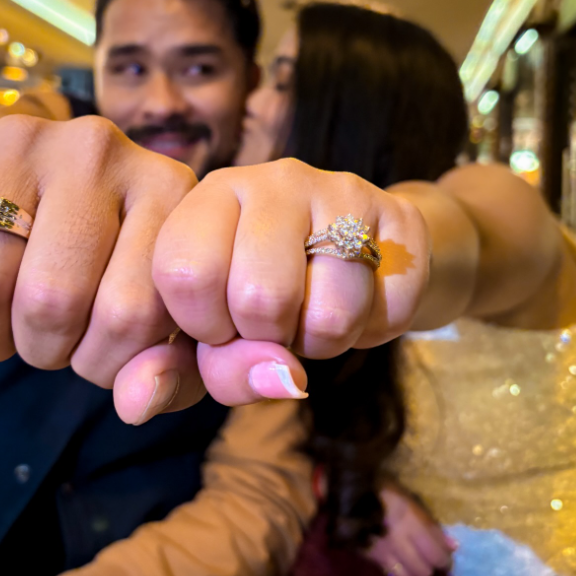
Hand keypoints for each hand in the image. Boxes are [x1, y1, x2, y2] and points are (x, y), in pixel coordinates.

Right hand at [0, 115, 195, 386]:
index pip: (132, 313)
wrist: (45, 190)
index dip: (105, 364)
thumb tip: (136, 404)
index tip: (98, 355)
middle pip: (50, 299)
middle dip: (44, 349)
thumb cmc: (113, 265)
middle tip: (50, 336)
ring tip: (9, 318)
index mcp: (168, 190)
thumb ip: (171, 370)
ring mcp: (21, 141)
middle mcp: (100, 150)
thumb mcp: (162, 318)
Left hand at [114, 158, 428, 418]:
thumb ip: (180, 372)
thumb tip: (207, 394)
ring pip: (329, 312)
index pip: (185, 274)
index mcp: (206, 201)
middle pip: (260, 298)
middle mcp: (269, 181)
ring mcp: (336, 190)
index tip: (220, 327)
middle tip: (275, 323)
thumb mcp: (209, 335)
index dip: (205, 328)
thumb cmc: (264, 298)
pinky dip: (375, 329)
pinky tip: (360, 298)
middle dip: (269, 340)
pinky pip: (388, 307)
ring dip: (324, 341)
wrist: (350, 259)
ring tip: (317, 313)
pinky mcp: (395, 211)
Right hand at [365, 485, 456, 575]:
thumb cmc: (384, 488)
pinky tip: (397, 561)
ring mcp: (383, 549)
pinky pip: (391, 574)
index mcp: (412, 520)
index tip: (443, 555)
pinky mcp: (369, 554)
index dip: (444, 559)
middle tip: (428, 558)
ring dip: (413, 572)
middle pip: (424, 571)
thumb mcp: (410, 498)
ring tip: (412, 561)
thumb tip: (453, 546)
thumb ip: (430, 522)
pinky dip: (398, 572)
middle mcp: (399, 539)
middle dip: (429, 567)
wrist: (349, 487)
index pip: (437, 555)